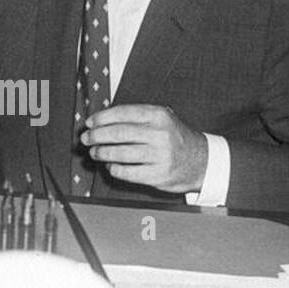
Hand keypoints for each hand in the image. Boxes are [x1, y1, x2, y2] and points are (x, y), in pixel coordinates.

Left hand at [81, 104, 208, 192]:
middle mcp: (160, 134)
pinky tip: (111, 166)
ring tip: (95, 153)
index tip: (89, 123)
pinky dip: (115, 169)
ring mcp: (160, 155)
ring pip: (120, 153)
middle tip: (86, 139)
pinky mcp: (159, 175)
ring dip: (102, 153)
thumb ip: (134, 118)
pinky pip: (128, 172)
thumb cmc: (174, 138)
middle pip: (118, 133)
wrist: (203, 161)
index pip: (122, 113)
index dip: (101, 118)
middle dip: (96, 136)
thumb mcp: (161, 119)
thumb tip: (99, 121)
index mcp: (158, 115)